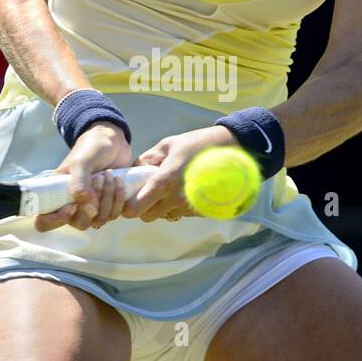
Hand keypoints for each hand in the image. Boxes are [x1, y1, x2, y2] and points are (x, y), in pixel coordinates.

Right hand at [32, 123, 133, 233]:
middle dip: (92, 203)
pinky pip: (113, 215)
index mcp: (56, 194)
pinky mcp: (108, 205)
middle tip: (98, 179)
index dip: (56, 220)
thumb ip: (79, 186)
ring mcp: (90, 207)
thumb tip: (89, 212)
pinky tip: (118, 180)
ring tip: (109, 175)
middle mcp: (71, 204)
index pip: (44, 221)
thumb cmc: (91, 148)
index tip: (72, 206)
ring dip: (107, 198)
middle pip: (78, 224)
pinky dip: (118, 199)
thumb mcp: (81, 163)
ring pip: (98, 220)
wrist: (113, 141)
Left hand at [121, 125, 238, 222]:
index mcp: (164, 181)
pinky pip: (182, 213)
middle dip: (145, 207)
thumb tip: (133, 170)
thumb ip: (147, 158)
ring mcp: (190, 207)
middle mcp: (175, 198)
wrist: (232, 152)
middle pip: (147, 217)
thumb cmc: (198, 144)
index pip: (135, 209)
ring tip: (172, 188)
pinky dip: (179, 206)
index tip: (131, 197)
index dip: (129, 206)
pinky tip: (186, 190)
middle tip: (150, 192)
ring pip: (165, 216)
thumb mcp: (169, 144)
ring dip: (163, 207)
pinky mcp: (201, 211)